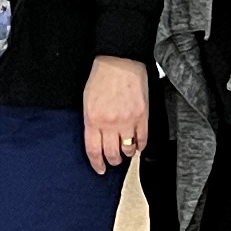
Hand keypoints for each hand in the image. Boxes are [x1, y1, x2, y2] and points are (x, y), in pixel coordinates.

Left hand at [81, 58, 146, 176]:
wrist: (120, 61)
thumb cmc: (101, 77)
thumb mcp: (87, 101)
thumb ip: (92, 122)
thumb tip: (96, 139)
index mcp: (93, 119)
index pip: (94, 150)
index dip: (97, 163)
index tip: (100, 169)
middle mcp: (110, 123)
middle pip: (111, 154)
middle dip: (112, 161)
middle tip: (113, 161)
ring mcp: (128, 121)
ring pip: (128, 150)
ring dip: (126, 154)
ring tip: (125, 151)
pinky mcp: (142, 116)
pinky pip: (143, 140)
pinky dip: (140, 146)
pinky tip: (137, 145)